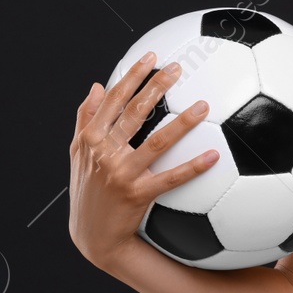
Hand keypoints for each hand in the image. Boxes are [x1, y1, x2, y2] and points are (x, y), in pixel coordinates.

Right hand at [67, 53, 217, 264]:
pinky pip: (171, 178)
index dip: (132, 76)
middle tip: (178, 68)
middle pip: (134, 113)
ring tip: (203, 105)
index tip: (151, 57)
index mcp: (91, 139)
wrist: (93, 236)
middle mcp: (104, 153)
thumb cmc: (88, 190)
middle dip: (156, 87)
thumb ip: (85, 119)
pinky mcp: (138, 194)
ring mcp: (121, 174)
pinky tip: (214, 155)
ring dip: (182, 122)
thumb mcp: (78, 154)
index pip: (113, 100)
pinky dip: (193, 166)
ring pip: (156, 141)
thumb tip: (95, 86)